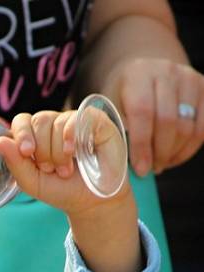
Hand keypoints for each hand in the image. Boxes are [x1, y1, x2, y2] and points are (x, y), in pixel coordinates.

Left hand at [0, 109, 127, 215]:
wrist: (91, 201)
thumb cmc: (61, 190)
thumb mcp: (32, 182)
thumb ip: (15, 163)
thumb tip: (0, 140)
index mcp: (36, 136)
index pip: (21, 121)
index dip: (22, 134)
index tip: (27, 152)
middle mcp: (54, 124)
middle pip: (38, 121)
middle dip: (42, 151)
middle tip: (50, 170)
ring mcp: (74, 121)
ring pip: (57, 122)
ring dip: (58, 153)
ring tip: (66, 170)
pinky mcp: (95, 120)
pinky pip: (78, 118)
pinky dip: (71, 137)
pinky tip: (73, 152)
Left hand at [103, 58, 203, 174]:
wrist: (143, 76)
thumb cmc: (121, 99)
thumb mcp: (108, 110)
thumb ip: (111, 132)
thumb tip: (114, 167)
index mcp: (137, 74)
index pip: (142, 112)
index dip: (141, 144)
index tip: (139, 169)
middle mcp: (166, 71)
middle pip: (168, 120)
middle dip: (159, 153)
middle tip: (149, 170)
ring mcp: (188, 77)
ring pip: (188, 126)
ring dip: (174, 153)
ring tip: (159, 164)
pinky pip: (202, 126)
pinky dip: (189, 148)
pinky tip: (174, 157)